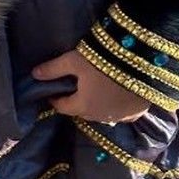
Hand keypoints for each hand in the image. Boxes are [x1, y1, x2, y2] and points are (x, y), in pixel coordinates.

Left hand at [33, 49, 150, 122]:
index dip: (56, 100)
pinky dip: (114, 108)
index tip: (52, 93)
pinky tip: (114, 97)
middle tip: (72, 90)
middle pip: (82, 112)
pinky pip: (121, 114)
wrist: (144, 64)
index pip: (63, 107)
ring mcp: (121, 117)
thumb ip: (53, 69)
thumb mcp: (74, 61)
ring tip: (93, 92)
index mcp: (83, 105)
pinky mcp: (137, 113)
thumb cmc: (103, 61)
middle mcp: (101, 116)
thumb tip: (34, 74)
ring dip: (95, 106)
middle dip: (75, 103)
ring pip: (101, 115)